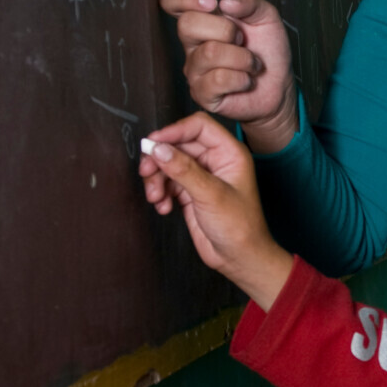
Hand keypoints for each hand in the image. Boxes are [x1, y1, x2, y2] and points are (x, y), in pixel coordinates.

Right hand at [138, 112, 293, 307]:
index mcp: (229, 153)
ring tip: (156, 198)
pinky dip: (161, 193)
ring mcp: (202, 177)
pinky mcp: (190, 193)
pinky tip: (164, 208)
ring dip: (157, 179)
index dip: (174, 131)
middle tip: (147, 173)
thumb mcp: (211, 195)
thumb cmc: (239, 227)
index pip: (198, 127)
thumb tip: (159, 149)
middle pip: (178, 145)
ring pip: (169, 164)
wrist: (239, 258)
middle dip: (160, 160)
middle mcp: (215, 161)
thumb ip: (183, 170)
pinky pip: (168, 183)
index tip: (153, 144)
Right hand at [159, 0, 299, 150]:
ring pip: (209, 53)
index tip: (211, 3)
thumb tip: (226, 2)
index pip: (171, 0)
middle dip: (225, 29)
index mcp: (203, 19)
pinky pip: (217, 79)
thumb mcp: (266, 17)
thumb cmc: (267, 51)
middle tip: (241, 40)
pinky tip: (246, 80)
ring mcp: (195, 69)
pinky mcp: (201, 93)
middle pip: (187, 24)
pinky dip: (241, 78)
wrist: (279, 86)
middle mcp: (192, 43)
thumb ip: (249, 1)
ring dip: (242, 57)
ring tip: (251, 63)